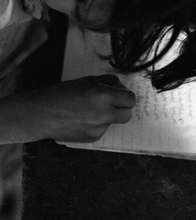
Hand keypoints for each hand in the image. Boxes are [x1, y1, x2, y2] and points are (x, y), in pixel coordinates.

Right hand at [1, 74, 135, 143]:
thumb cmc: (62, 94)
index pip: (130, 99)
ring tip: (90, 110)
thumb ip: (107, 82)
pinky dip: (98, 124)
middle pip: (127, 114)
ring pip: (114, 122)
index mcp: (102, 95)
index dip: (126, 96)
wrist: (42, 114)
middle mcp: (103, 113)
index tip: (120, 95)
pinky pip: (103, 129)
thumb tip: (121, 86)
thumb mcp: (86, 81)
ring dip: (108, 116)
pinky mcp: (92, 138)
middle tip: (111, 103)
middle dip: (122, 108)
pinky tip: (83, 119)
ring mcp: (98, 128)